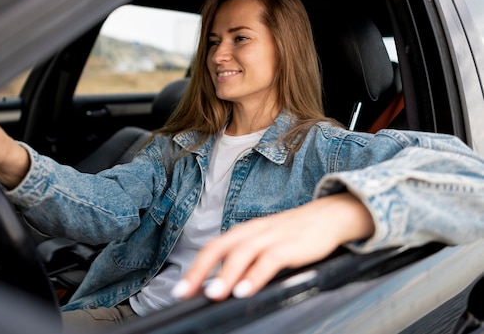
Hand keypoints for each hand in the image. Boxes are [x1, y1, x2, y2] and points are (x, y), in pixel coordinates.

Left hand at [171, 193, 374, 300]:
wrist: (329, 216)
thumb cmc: (293, 234)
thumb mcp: (266, 245)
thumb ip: (246, 262)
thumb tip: (224, 287)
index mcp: (244, 232)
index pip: (213, 248)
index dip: (195, 268)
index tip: (180, 290)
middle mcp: (253, 231)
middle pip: (220, 247)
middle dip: (199, 270)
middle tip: (184, 292)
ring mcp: (272, 236)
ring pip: (243, 252)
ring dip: (226, 274)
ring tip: (213, 294)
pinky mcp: (291, 245)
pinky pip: (270, 259)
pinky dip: (256, 275)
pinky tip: (246, 290)